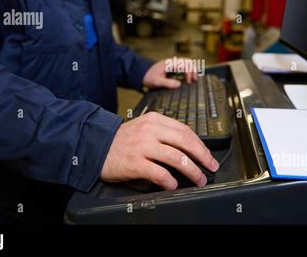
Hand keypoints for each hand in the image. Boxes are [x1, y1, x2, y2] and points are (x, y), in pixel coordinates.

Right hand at [101, 112, 218, 189]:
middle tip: (211, 167)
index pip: (185, 130)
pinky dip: (170, 180)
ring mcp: (142, 146)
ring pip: (176, 157)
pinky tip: (174, 185)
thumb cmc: (121, 140)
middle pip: (185, 142)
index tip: (208, 155)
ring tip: (198, 179)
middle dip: (202, 156)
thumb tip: (187, 148)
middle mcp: (150, 131)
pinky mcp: (134, 162)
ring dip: (192, 170)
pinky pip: (158, 172)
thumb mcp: (143, 127)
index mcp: (154, 120)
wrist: (95, 146)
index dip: (200, 144)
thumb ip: (163, 133)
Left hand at [142, 58, 198, 88]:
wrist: (144, 73)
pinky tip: (190, 77)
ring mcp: (174, 63)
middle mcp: (173, 62)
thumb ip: (167, 83)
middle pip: (188, 61)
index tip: (189, 82)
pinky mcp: (174, 66)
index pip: (184, 64)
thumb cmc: (150, 77)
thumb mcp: (157, 82)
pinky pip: (184, 65)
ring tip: (194, 79)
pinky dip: (189, 70)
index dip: (189, 73)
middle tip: (194, 80)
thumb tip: (179, 85)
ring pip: (188, 62)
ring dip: (192, 69)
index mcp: (170, 64)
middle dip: (193, 70)